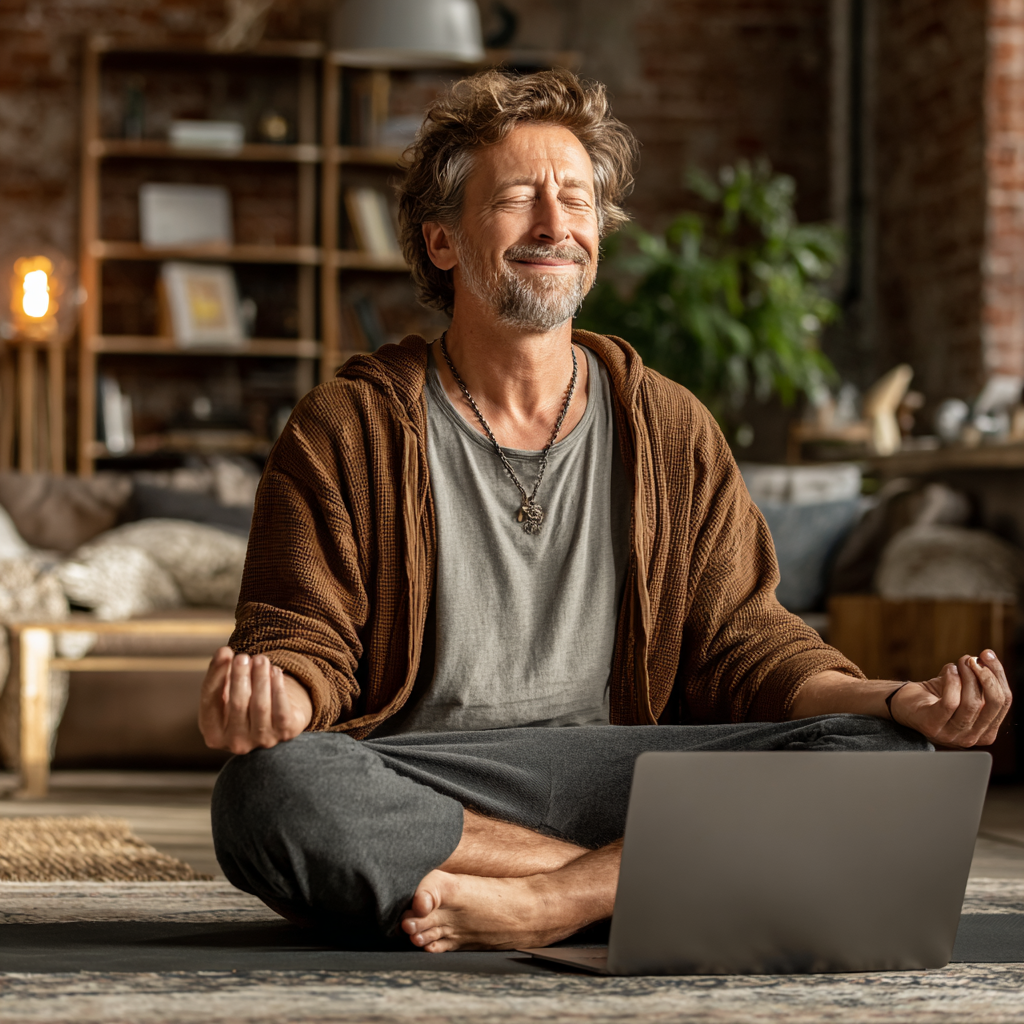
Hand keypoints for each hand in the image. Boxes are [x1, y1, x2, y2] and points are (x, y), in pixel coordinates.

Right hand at [198, 648, 312, 754]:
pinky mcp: (285, 734)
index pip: (210, 701)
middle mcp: (236, 743)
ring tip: (260, 659)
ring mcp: (262, 741)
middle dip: (240, 677)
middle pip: (237, 704)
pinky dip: (278, 688)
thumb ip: (219, 674)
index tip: (224, 652)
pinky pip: (281, 709)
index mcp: (214, 734)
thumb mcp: (225, 693)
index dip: (217, 675)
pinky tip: (275, 671)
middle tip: (242, 656)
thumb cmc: (242, 704)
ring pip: (260, 706)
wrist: (274, 722)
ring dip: (260, 679)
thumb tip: (223, 652)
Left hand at [890, 650, 1011, 747]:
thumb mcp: (964, 690)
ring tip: (960, 663)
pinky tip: (948, 670)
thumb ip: (980, 681)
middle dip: (987, 676)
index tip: (988, 655)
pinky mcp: (932, 726)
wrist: (902, 703)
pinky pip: (951, 702)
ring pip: (973, 703)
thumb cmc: (935, 696)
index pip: (1004, 702)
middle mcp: (971, 738)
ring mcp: (951, 735)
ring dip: (968, 676)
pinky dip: (952, 681)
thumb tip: (988, 658)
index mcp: (985, 731)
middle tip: (973, 659)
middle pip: (994, 703)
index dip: (999, 675)